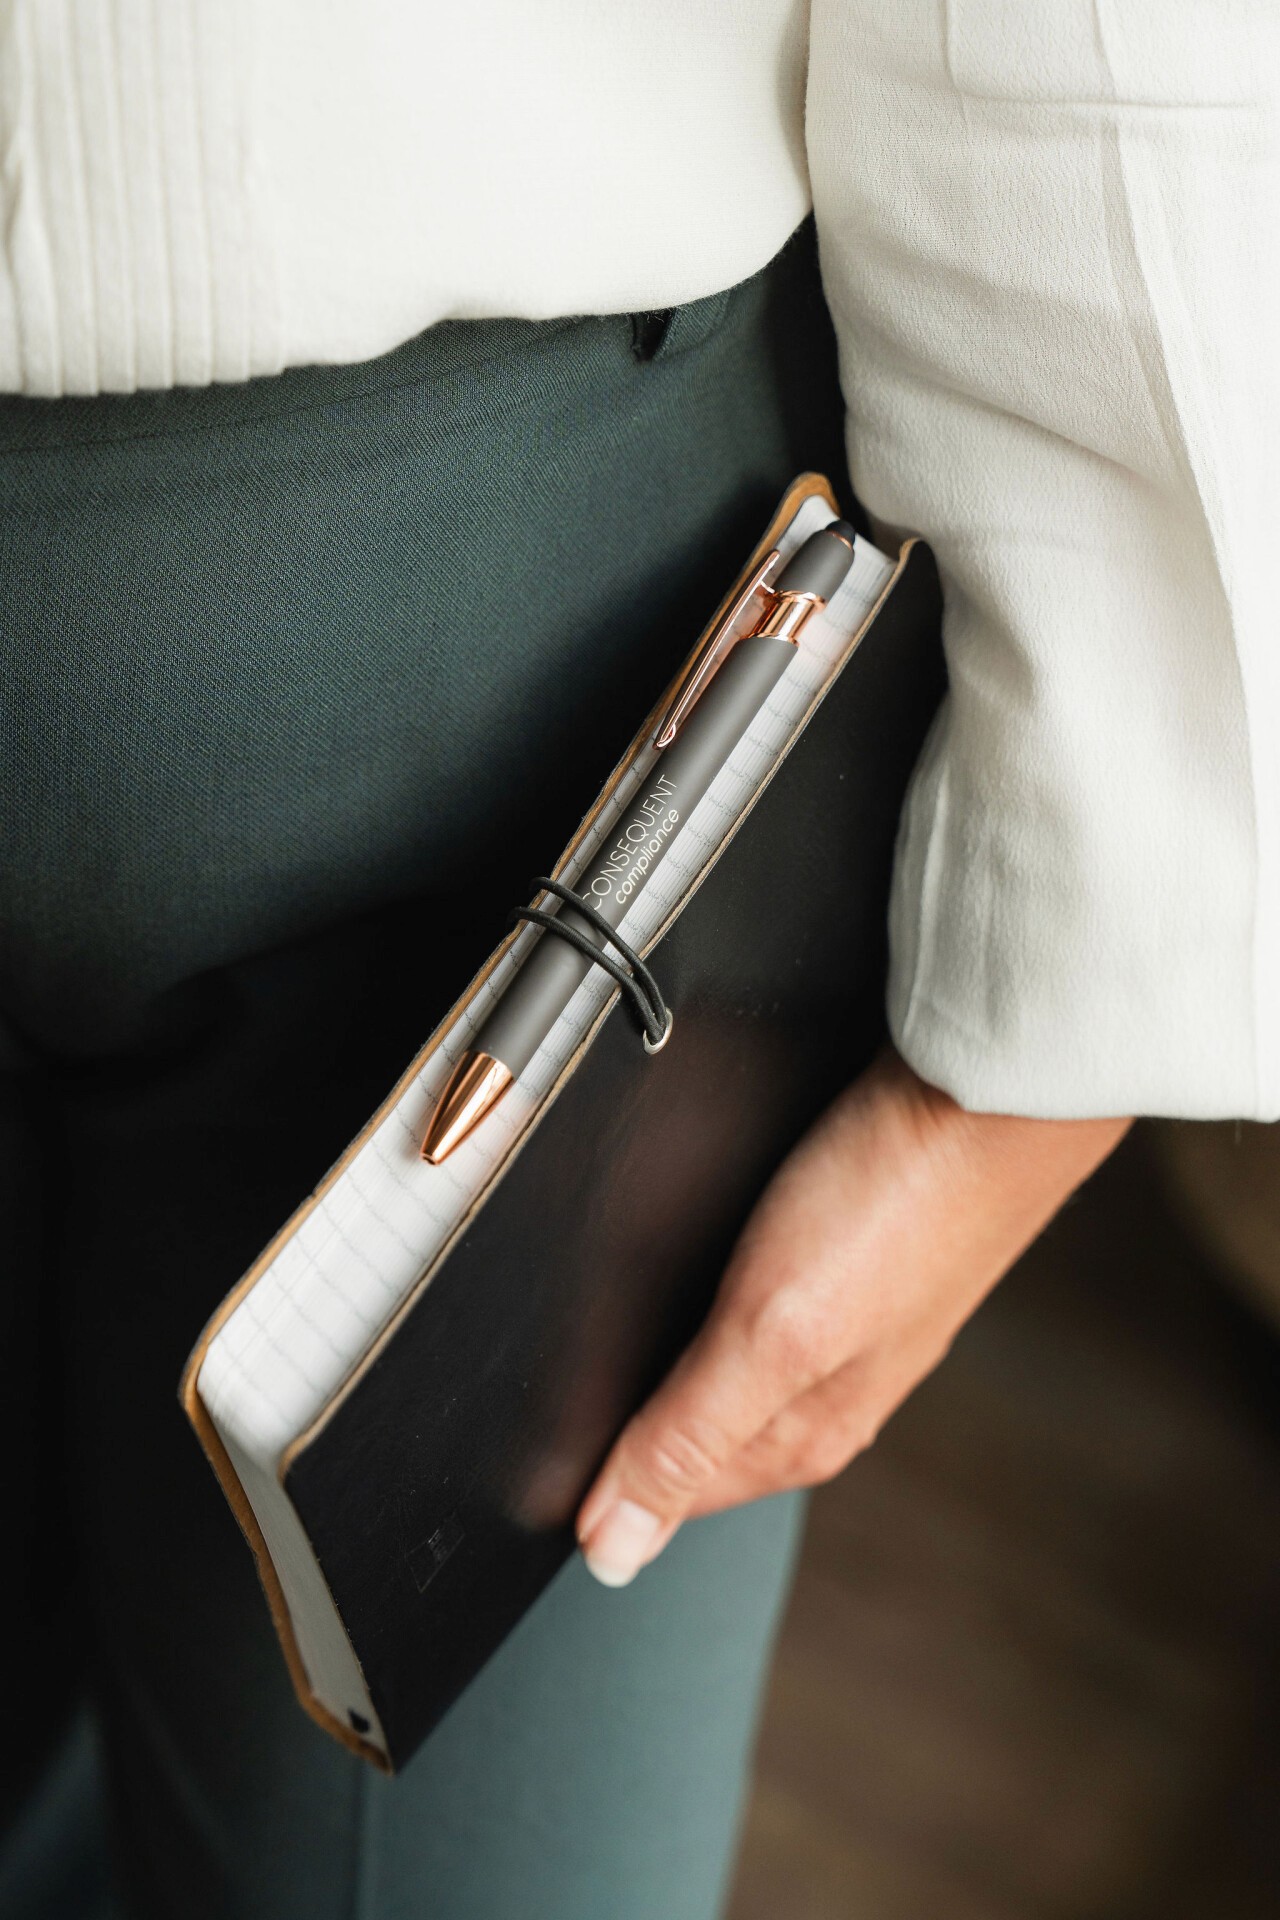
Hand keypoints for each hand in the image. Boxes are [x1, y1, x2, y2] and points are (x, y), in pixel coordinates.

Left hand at [575, 1045, 1129, 1585]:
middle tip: (562, 1393)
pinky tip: (696, 1265)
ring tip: (615, 1330)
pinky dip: (714, 1294)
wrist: (993, 1090)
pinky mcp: (854, 1258)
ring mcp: (846, 1323)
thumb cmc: (896, 1201)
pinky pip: (761, 1304)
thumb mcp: (768, 1332)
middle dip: (631, 1421)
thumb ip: (688, 1436)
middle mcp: (826, 1391)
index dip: (598, 1478)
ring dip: (671, 1357)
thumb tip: (617, 1551)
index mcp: (802, 1431)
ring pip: (729, 1369)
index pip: (669, 1490)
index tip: (539, 1456)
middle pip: (698, 1433)